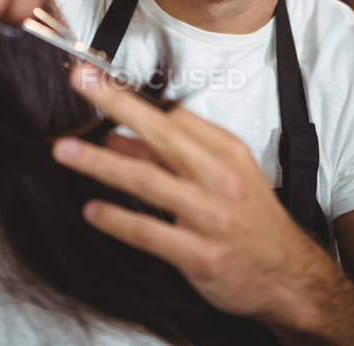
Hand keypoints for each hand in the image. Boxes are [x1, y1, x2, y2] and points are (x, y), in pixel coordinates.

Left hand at [53, 65, 325, 328]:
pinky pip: (151, 234)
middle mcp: (219, 177)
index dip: (133, 96)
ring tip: (65, 151)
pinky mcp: (201, 255)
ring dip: (103, 163)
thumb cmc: (251, 217)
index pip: (175, 114)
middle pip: (162, 134)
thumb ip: (173, 154)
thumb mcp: (223, 174)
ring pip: (149, 182)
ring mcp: (210, 216)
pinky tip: (92, 210)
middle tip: (83, 84)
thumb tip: (120, 137)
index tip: (100, 79)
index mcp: (226, 152)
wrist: (287, 273)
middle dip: (118, 105)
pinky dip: (119, 220)